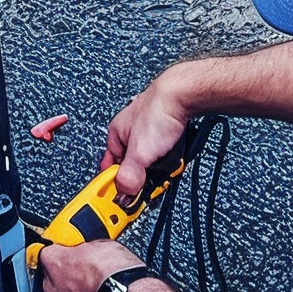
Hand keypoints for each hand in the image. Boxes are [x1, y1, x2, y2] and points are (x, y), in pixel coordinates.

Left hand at [40, 239, 145, 291]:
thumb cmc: (118, 274)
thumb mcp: (104, 245)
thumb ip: (87, 249)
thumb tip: (89, 249)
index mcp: (56, 262)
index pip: (48, 254)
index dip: (61, 255)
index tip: (70, 256)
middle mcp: (52, 287)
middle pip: (51, 280)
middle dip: (65, 279)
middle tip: (85, 277)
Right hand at [101, 66, 192, 203]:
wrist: (184, 93)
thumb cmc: (158, 112)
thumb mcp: (140, 153)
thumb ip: (130, 176)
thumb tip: (124, 194)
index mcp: (116, 134)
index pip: (108, 166)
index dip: (114, 183)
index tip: (122, 197)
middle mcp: (129, 130)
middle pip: (130, 163)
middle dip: (141, 175)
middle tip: (150, 182)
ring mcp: (147, 128)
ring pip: (148, 157)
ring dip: (157, 166)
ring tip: (165, 167)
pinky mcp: (165, 126)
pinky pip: (163, 149)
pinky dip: (168, 156)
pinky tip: (173, 157)